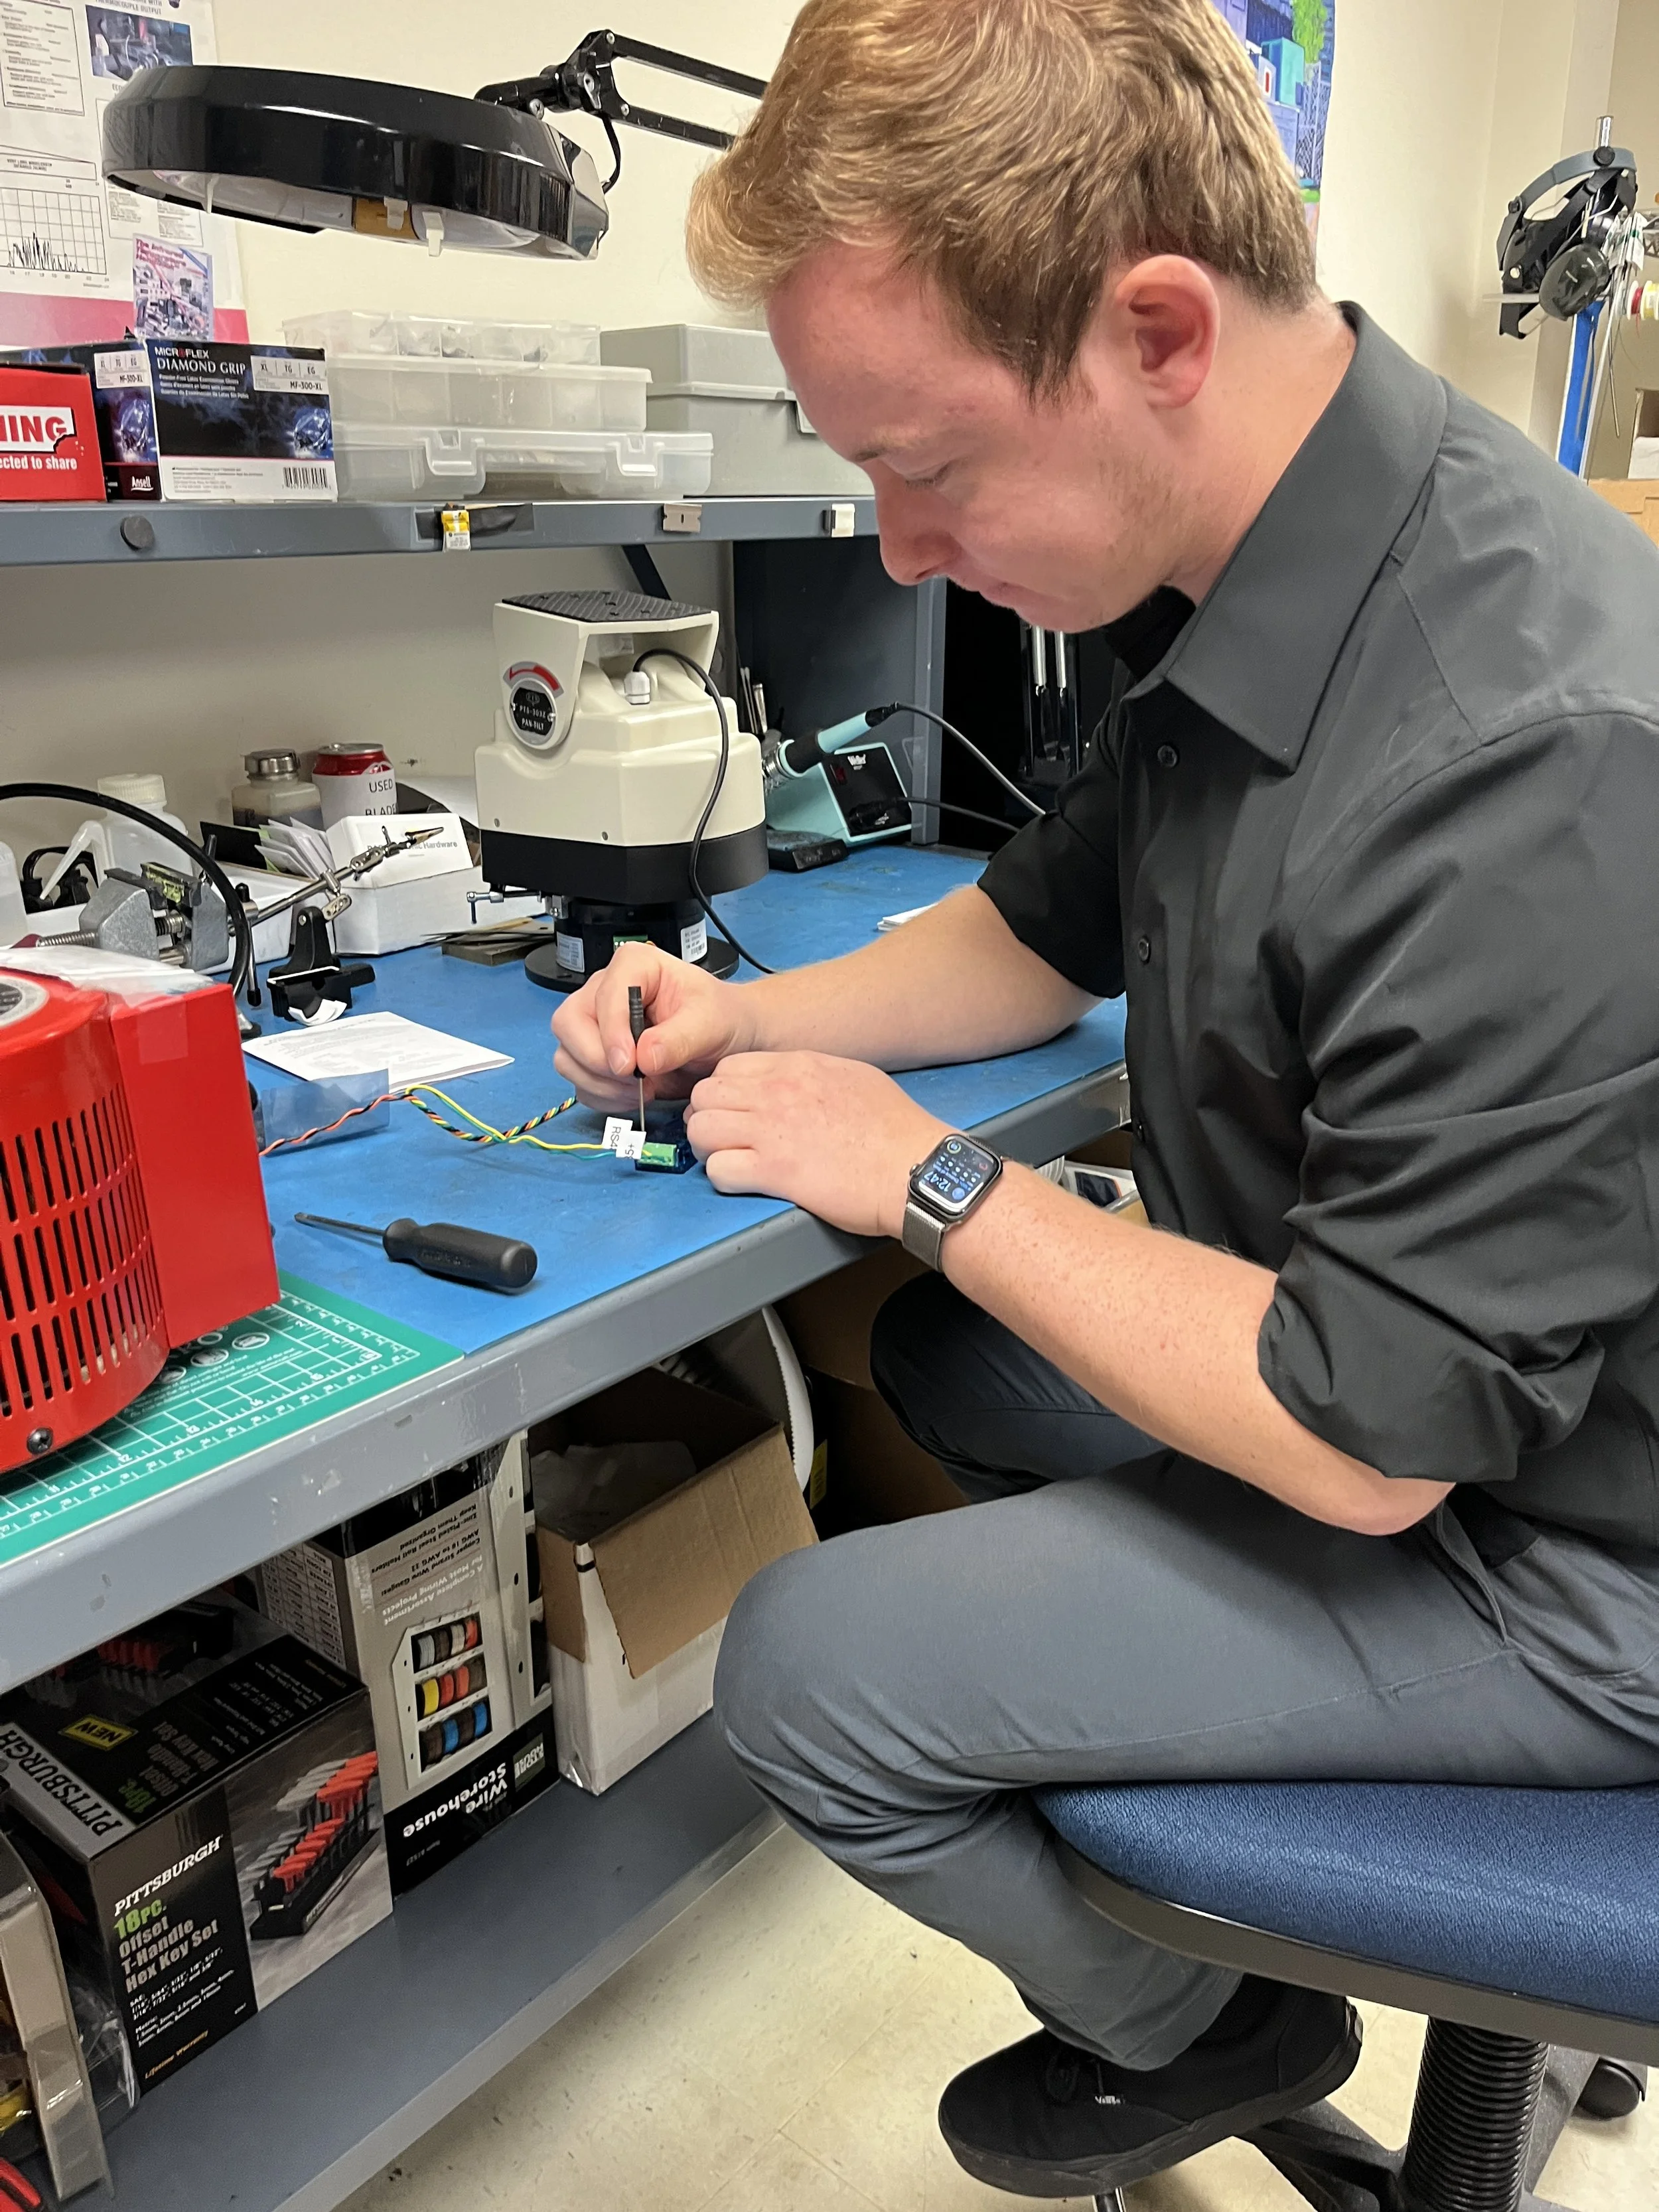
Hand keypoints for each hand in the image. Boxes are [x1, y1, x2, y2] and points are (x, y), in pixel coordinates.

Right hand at [551, 944, 754, 1113]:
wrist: (725, 1039)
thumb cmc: (720, 1018)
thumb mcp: (710, 1023)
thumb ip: (679, 1039)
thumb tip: (644, 1058)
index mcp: (633, 966)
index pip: (603, 996)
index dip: (611, 1032)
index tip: (630, 1065)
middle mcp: (604, 990)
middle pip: (568, 1024)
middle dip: (597, 1061)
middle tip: (636, 1081)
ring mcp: (594, 1024)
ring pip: (566, 1056)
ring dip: (600, 1084)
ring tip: (643, 1091)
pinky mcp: (594, 1056)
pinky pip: (579, 1081)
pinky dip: (602, 1097)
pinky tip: (634, 1097)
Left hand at [683, 1051, 947, 1238]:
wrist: (915, 1168)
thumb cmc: (897, 1130)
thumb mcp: (855, 1078)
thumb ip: (815, 1075)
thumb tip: (796, 1082)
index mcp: (797, 1067)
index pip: (728, 1068)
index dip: (724, 1093)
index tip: (734, 1111)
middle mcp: (777, 1093)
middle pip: (705, 1095)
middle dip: (708, 1118)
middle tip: (725, 1139)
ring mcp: (772, 1131)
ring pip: (701, 1130)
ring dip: (709, 1148)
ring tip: (730, 1161)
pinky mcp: (775, 1172)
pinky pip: (718, 1169)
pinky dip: (723, 1178)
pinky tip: (744, 1182)